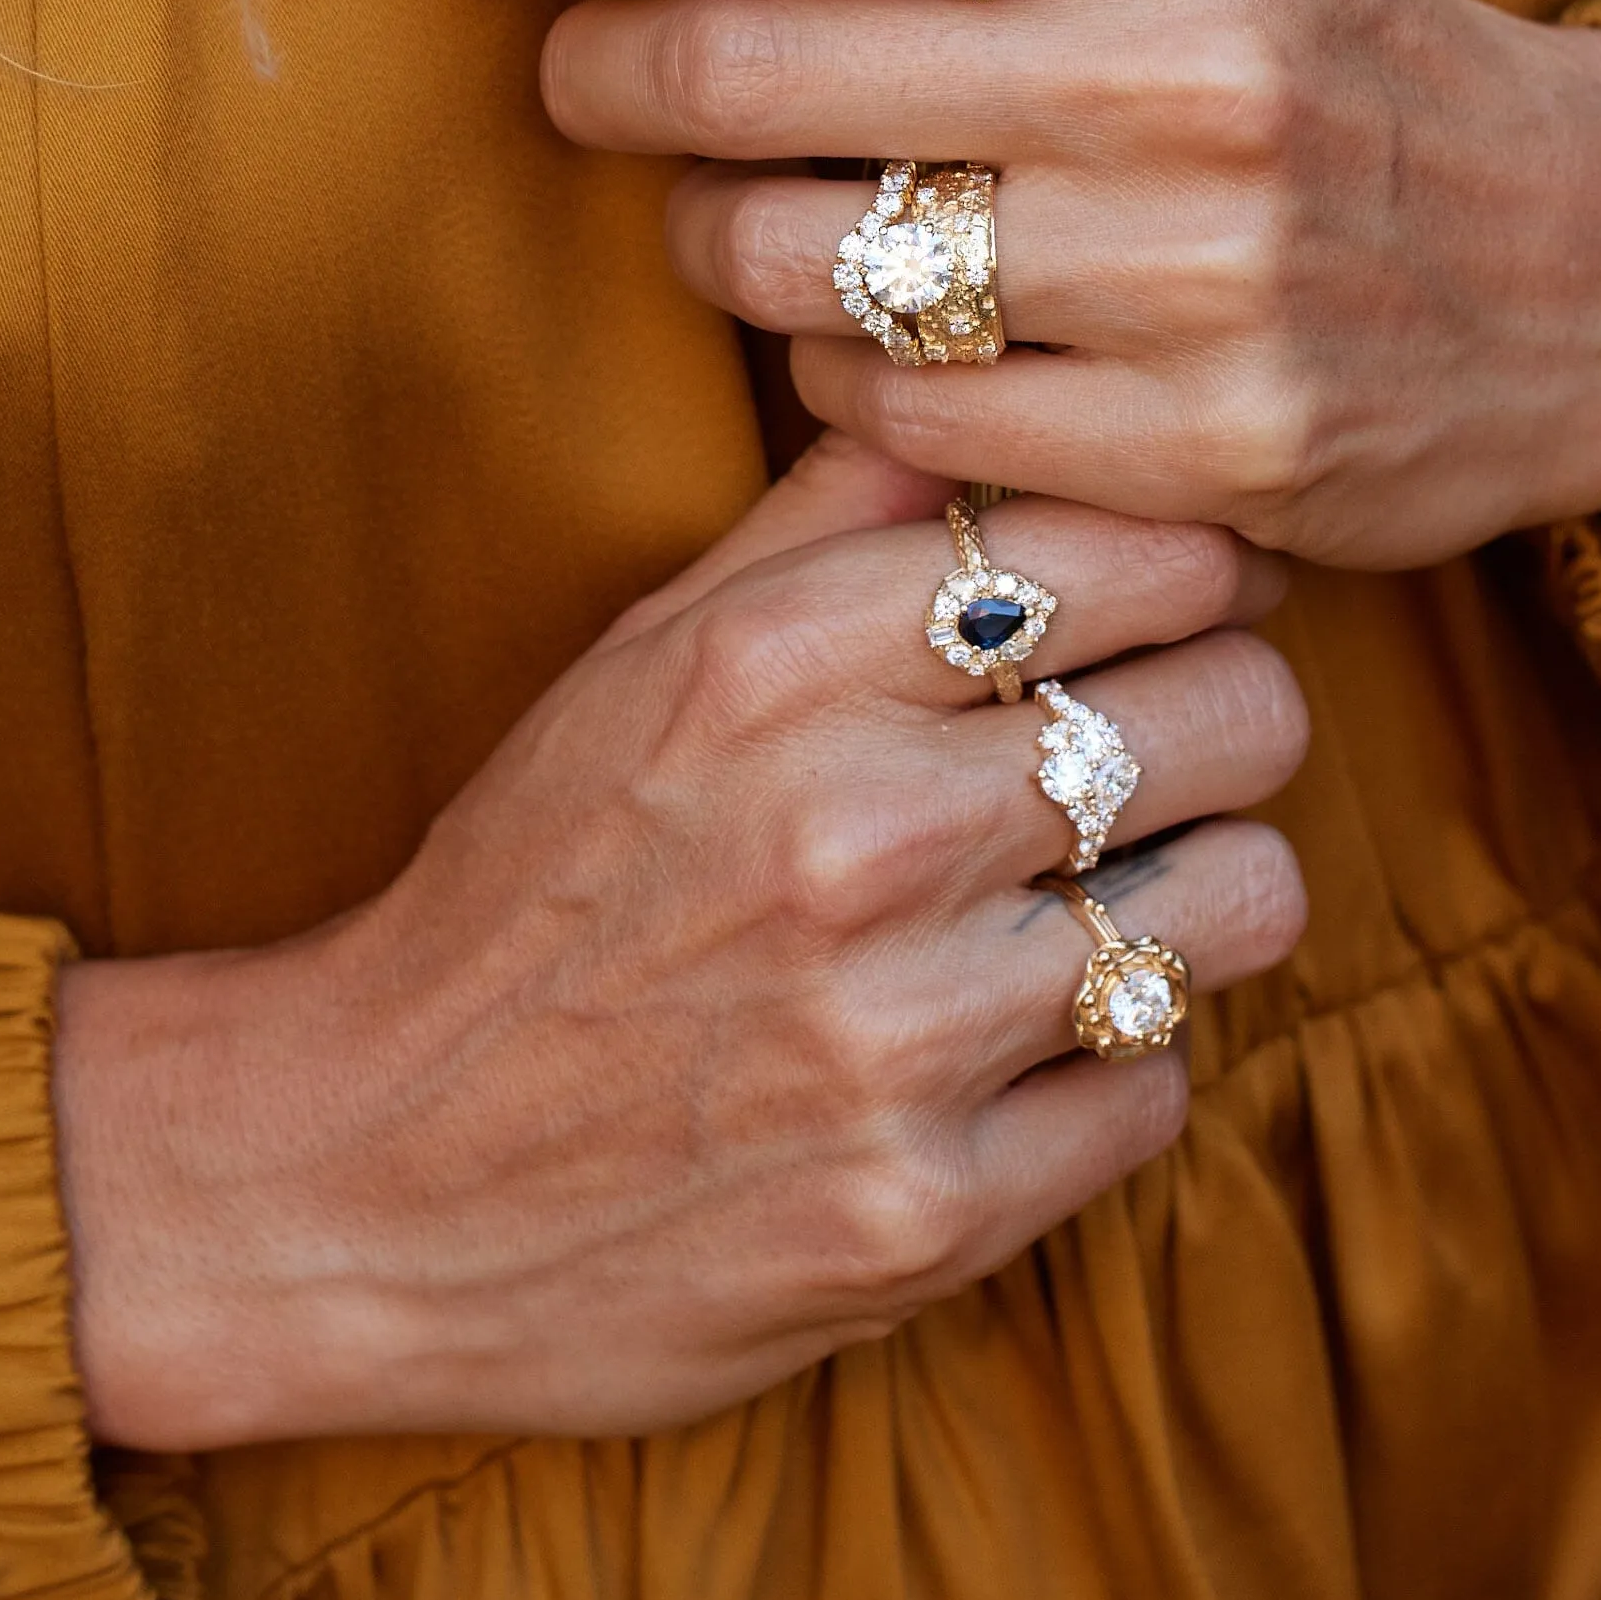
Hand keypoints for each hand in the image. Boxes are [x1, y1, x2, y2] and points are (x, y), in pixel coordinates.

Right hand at [52, 446, 1305, 1447]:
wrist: (357, 1174)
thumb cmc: (530, 886)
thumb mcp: (650, 650)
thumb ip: (840, 512)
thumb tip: (1013, 383)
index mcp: (772, 661)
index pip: (1143, 543)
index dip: (1196, 565)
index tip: (1166, 604)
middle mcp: (847, 832)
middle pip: (1238, 707)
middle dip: (1223, 719)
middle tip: (1153, 753)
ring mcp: (893, 1036)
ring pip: (1243, 899)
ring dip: (1196, 898)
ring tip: (1102, 900)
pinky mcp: (923, 1216)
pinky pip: (1162, 1090)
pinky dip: (1111, 1068)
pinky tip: (1012, 1049)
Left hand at [432, 0, 1600, 568]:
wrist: (1586, 261)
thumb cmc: (1305, 37)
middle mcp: (1194, 64)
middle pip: (759, 71)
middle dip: (609, 72)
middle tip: (583, 74)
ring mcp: (1203, 273)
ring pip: (794, 265)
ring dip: (708, 238)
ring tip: (741, 208)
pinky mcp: (1205, 452)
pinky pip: (888, 419)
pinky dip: (835, 374)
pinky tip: (880, 331)